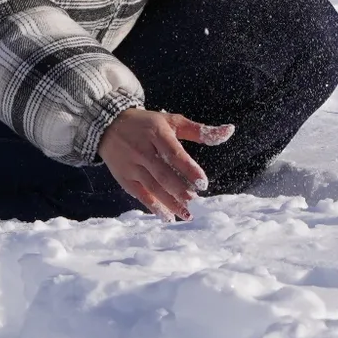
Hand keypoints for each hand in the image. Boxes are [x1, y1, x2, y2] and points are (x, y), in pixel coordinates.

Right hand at [98, 107, 233, 220]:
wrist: (108, 125)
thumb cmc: (148, 124)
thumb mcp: (172, 121)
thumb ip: (200, 130)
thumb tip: (229, 131)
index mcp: (156, 133)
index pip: (174, 154)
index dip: (189, 170)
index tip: (203, 184)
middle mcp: (142, 150)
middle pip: (163, 174)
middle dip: (180, 190)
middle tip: (195, 201)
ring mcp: (131, 165)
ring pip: (152, 187)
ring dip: (170, 202)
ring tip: (187, 214)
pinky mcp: (124, 178)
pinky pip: (140, 194)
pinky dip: (154, 207)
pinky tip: (168, 216)